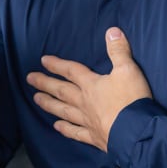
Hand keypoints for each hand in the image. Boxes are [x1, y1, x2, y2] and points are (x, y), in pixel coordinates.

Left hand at [26, 27, 151, 151]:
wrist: (136, 133)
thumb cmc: (131, 100)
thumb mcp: (128, 70)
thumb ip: (119, 51)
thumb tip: (111, 30)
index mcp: (91, 85)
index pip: (71, 71)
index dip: (57, 65)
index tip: (43, 60)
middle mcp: (85, 102)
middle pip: (61, 91)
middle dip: (45, 83)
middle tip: (30, 79)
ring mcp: (87, 121)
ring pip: (64, 110)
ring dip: (49, 104)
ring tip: (36, 99)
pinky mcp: (93, 137)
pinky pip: (75, 132)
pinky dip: (65, 129)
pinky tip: (56, 127)